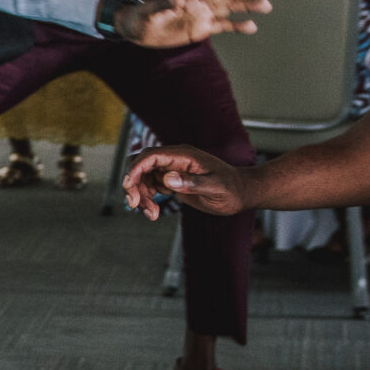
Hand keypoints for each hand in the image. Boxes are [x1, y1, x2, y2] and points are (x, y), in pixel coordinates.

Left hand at [114, 0, 271, 47]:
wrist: (134, 28)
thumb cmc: (139, 16)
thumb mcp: (148, 11)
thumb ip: (164, 5)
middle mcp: (199, 4)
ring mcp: (201, 16)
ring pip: (229, 10)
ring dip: (247, 8)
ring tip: (267, 7)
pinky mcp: (199, 28)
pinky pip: (222, 26)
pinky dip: (237, 26)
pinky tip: (252, 27)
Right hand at [121, 144, 256, 220]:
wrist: (240, 193)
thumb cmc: (232, 189)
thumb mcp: (215, 187)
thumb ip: (192, 183)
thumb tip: (167, 179)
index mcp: (183, 155)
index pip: (151, 156)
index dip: (136, 169)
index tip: (129, 186)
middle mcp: (174, 159)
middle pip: (141, 165)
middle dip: (133, 184)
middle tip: (137, 205)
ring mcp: (171, 170)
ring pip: (142, 178)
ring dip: (140, 195)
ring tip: (151, 214)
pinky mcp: (171, 181)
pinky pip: (149, 186)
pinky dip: (146, 199)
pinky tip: (154, 212)